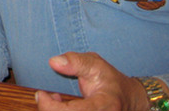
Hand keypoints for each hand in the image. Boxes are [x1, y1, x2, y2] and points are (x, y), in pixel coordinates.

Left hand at [34, 52, 151, 110]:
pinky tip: (58, 105)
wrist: (127, 99)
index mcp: (103, 106)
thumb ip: (76, 62)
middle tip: (44, 96)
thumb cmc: (111, 81)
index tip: (41, 94)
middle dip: (49, 109)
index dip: (50, 107)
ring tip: (53, 99)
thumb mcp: (97, 65)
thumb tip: (53, 61)